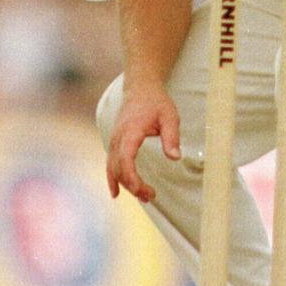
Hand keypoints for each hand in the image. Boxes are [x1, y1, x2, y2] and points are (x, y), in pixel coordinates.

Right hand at [106, 85, 180, 201]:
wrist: (141, 89)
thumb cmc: (156, 102)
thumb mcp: (170, 117)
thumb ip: (172, 137)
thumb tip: (175, 157)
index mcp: (130, 131)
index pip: (125, 159)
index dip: (132, 178)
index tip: (144, 190)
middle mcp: (117, 137)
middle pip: (119, 168)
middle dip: (133, 186)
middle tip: (152, 196)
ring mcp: (113, 140)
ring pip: (113, 168)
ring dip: (126, 185)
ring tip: (144, 196)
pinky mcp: (114, 143)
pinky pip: (110, 164)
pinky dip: (112, 179)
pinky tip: (116, 193)